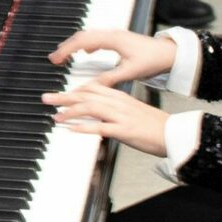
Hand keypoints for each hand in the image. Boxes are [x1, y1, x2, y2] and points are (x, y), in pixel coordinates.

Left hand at [42, 78, 169, 154]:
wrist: (174, 133)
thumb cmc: (154, 125)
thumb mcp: (132, 112)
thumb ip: (114, 110)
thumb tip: (97, 115)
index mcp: (120, 97)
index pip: (92, 88)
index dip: (73, 91)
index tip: (60, 95)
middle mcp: (119, 104)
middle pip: (86, 96)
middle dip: (64, 97)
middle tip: (46, 99)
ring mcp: (121, 116)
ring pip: (90, 109)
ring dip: (70, 111)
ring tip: (55, 116)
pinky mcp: (124, 131)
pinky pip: (101, 127)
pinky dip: (84, 127)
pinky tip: (72, 129)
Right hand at [48, 26, 176, 84]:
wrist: (170, 53)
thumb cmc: (153, 59)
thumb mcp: (130, 72)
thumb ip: (110, 78)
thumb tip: (92, 87)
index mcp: (112, 39)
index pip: (82, 41)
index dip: (66, 50)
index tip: (55, 59)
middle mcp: (112, 34)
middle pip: (82, 36)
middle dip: (66, 46)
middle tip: (54, 59)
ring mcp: (115, 35)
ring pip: (88, 36)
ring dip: (75, 45)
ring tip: (64, 56)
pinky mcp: (118, 39)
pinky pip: (96, 38)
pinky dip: (86, 45)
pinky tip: (86, 53)